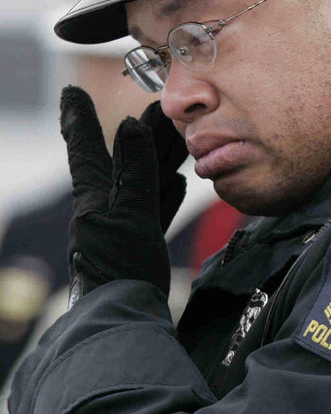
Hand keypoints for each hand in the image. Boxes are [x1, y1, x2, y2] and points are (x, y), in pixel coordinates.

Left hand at [60, 86, 187, 303]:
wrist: (123, 321)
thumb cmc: (121, 268)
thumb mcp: (128, 213)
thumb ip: (132, 171)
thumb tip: (130, 125)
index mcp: (93, 196)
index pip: (86, 147)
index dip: (79, 119)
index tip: (70, 92)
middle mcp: (103, 207)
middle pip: (124, 161)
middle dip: (140, 134)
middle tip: (155, 109)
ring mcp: (120, 227)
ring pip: (143, 183)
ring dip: (158, 160)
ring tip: (176, 139)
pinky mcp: (137, 246)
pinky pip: (153, 211)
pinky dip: (165, 196)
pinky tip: (177, 186)